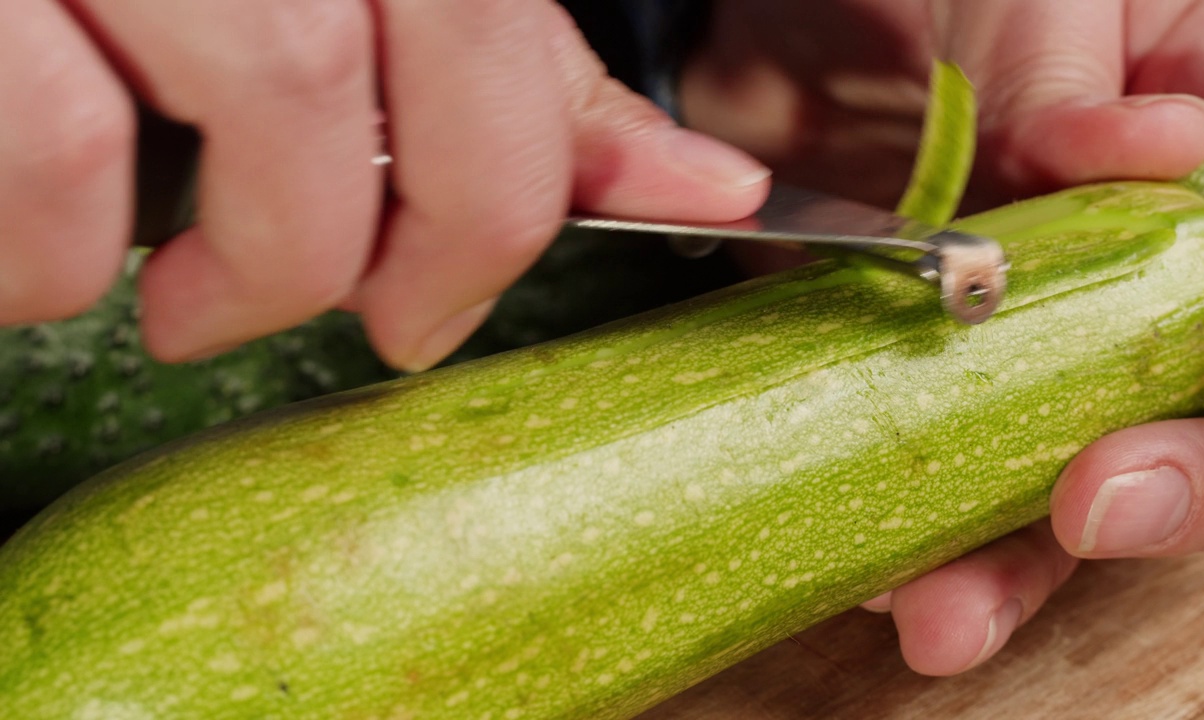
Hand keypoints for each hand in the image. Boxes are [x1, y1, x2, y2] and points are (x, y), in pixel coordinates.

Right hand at [1, 0, 768, 370]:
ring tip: (169, 293)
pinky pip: (60, 151)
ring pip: (262, 106)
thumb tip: (705, 191)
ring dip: (221, 267)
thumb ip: (524, 78)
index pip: (498, 46)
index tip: (434, 312)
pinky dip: (49, 250)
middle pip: (384, 80)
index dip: (492, 217)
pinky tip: (50, 249)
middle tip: (290, 313)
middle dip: (349, 256)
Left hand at [681, 0, 1203, 674]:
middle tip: (1087, 518)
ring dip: (1012, 558)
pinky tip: (868, 556)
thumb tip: (1158, 148)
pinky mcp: (971, 376)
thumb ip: (1088, 92)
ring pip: (1078, 476)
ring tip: (938, 610)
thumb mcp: (1061, 9)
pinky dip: (915, 519)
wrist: (881, 22)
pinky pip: (959, 466)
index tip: (1145, 473)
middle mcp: (1179, 291)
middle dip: (1158, 499)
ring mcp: (1075, 347)